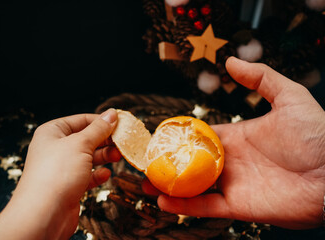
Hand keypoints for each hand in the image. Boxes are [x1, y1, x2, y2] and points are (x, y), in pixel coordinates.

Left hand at [0, 109, 120, 239]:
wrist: (44, 214)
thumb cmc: (57, 174)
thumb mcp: (81, 144)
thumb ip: (99, 129)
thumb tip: (111, 114)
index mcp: (52, 132)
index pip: (80, 120)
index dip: (100, 121)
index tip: (119, 123)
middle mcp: (55, 149)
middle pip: (86, 138)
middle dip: (104, 141)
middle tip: (121, 142)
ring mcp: (61, 168)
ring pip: (88, 157)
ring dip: (104, 156)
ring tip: (117, 156)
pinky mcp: (68, 185)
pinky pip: (86, 175)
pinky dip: (97, 174)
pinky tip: (105, 174)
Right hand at [143, 57, 324, 228]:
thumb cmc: (316, 134)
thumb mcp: (289, 97)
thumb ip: (260, 77)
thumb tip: (230, 60)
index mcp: (238, 137)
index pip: (201, 136)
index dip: (180, 136)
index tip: (159, 135)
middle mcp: (231, 161)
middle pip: (191, 162)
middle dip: (168, 162)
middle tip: (146, 162)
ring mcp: (233, 184)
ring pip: (193, 186)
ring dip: (169, 186)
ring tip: (146, 183)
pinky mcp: (238, 206)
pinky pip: (205, 207)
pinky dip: (183, 206)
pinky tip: (163, 201)